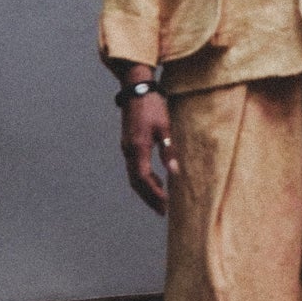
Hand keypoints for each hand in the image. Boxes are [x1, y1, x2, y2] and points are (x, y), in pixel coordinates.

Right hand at [120, 85, 177, 213]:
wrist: (136, 88)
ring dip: (146, 190)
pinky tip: (157, 181)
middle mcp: (129, 150)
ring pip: (133, 176)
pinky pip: (135, 167)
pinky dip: (144, 179)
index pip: (144, 178)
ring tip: (161, 202)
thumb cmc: (152, 105)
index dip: (154, 193)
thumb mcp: (165, 127)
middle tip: (162, 211)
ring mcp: (126, 148)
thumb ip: (168, 150)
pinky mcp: (128, 144)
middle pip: (136, 182)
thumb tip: (174, 173)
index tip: (165, 205)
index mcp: (138, 147)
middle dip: (149, 198)